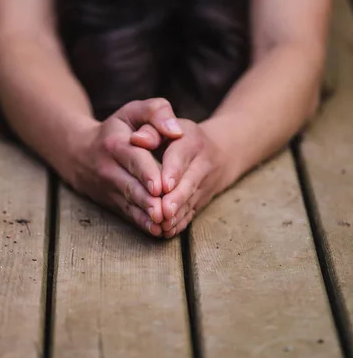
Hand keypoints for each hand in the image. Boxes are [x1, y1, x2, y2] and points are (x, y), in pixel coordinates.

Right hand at [67, 99, 183, 236]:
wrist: (79, 153)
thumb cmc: (116, 129)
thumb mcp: (133, 112)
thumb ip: (157, 112)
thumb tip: (176, 130)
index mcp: (116, 144)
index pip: (134, 158)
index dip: (147, 172)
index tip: (160, 186)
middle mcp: (109, 168)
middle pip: (130, 185)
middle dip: (147, 200)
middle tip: (163, 211)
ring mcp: (109, 188)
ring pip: (129, 203)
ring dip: (145, 215)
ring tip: (162, 224)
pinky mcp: (111, 202)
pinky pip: (127, 214)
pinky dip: (141, 223)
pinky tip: (156, 231)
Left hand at [131, 119, 225, 237]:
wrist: (220, 151)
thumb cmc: (179, 136)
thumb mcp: (167, 126)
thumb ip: (151, 128)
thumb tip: (136, 139)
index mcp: (190, 141)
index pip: (180, 156)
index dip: (172, 171)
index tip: (163, 186)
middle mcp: (202, 164)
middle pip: (189, 183)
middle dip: (176, 198)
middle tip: (163, 211)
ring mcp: (204, 184)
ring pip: (190, 201)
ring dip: (176, 215)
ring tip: (162, 225)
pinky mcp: (202, 200)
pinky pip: (192, 213)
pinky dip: (180, 223)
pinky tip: (166, 231)